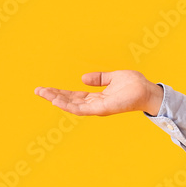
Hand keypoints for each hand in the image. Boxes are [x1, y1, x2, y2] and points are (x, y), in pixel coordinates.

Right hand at [34, 70, 162, 116]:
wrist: (148, 91)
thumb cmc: (135, 85)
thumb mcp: (114, 77)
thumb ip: (99, 78)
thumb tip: (83, 78)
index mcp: (97, 97)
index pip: (74, 96)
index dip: (60, 92)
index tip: (45, 88)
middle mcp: (95, 104)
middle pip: (70, 101)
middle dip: (53, 96)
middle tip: (37, 91)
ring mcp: (98, 108)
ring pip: (72, 106)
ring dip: (57, 100)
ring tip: (43, 94)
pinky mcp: (101, 109)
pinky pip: (81, 109)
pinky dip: (68, 105)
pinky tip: (57, 100)